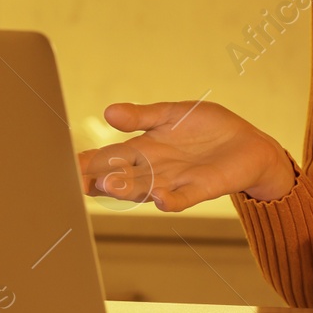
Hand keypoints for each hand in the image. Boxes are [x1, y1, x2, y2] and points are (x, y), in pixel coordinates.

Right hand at [76, 100, 295, 211]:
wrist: (248, 144)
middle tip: (78, 180)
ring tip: (109, 186)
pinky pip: (184, 198)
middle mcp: (154, 170)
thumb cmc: (207, 130)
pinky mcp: (202, 188)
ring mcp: (176, 181)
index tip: (64, 164)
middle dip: (100, 179)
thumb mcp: (171, 114)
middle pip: (120, 176)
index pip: (108, 158)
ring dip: (128, 189)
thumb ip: (141, 115)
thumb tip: (108, 112)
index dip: (88, 162)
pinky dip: (173, 200)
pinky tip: (162, 199)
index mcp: (143, 150)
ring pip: (145, 189)